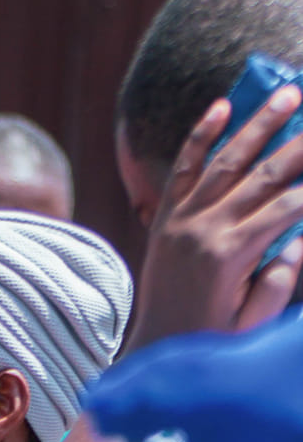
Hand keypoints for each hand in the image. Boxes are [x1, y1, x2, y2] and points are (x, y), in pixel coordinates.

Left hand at [129, 88, 302, 348]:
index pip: (289, 206)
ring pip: (227, 160)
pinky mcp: (165, 217)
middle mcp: (206, 228)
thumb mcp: (251, 323)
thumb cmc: (209, 341)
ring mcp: (182, 219)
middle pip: (265, 174)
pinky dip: (201, 135)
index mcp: (232, 254)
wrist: (153, 348)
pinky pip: (183, 169)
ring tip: (290, 92)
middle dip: (302, 144)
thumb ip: (278, 284)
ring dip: (259, 124)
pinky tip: (222, 106)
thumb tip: (299, 241)